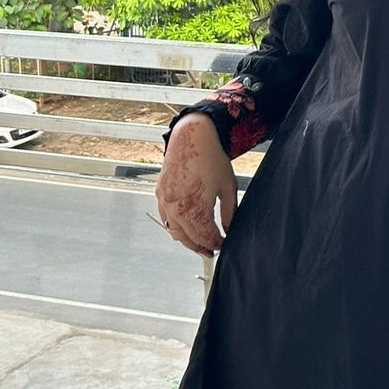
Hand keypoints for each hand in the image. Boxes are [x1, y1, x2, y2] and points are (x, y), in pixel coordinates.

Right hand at [155, 114, 236, 256]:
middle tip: (211, 251)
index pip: (205, 236)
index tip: (223, 245)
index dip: (215, 244)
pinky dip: (175, 226)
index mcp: (195, 207)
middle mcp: (176, 207)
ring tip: (199, 243)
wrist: (192, 137)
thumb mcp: (228, 187)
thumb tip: (229, 230)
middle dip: (201, 246)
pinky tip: (186, 227)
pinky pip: (166, 219)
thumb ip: (229, 213)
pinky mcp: (160, 194)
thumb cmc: (211, 158)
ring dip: (187, 240)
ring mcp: (165, 201)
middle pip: (189, 238)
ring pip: (174, 232)